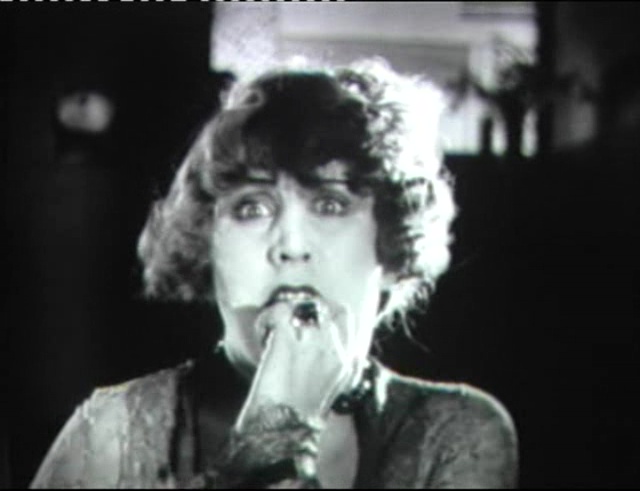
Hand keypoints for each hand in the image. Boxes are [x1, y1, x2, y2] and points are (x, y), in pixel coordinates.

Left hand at [236, 297, 357, 427]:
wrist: (282, 429)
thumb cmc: (304, 414)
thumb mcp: (335, 390)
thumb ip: (343, 367)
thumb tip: (349, 354)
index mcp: (346, 361)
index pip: (346, 316)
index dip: (330, 310)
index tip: (316, 314)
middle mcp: (332, 347)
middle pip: (322, 308)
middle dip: (306, 310)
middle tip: (292, 318)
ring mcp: (310, 342)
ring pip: (299, 308)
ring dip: (286, 313)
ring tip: (275, 324)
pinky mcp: (286, 340)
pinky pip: (279, 313)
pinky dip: (270, 316)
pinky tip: (265, 326)